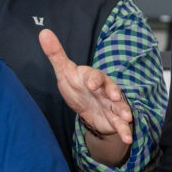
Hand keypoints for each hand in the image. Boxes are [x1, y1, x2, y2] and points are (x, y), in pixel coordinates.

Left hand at [40, 26, 133, 162]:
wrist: (87, 106)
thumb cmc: (76, 86)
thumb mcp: (64, 72)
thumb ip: (55, 54)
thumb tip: (43, 32)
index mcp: (93, 77)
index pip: (95, 76)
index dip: (94, 79)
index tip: (91, 84)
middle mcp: (105, 90)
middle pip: (112, 89)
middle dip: (114, 92)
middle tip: (115, 96)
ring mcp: (111, 104)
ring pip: (120, 106)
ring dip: (124, 111)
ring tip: (127, 118)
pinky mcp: (114, 118)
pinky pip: (121, 125)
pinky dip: (125, 132)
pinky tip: (128, 139)